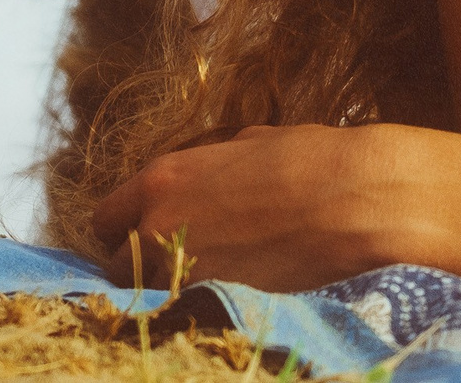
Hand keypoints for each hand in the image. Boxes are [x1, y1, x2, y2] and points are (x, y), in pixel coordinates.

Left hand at [90, 124, 439, 292]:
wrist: (355, 199)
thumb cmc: (310, 159)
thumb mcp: (248, 144)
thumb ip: (211, 165)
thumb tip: (212, 172)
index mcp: (161, 180)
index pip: (105, 221)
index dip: (124, 231)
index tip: (143, 238)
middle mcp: (156, 227)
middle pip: (116, 268)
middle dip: (138, 269)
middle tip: (175, 267)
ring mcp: (184, 272)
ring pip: (148, 299)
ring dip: (169, 295)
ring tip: (205, 287)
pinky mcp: (216, 305)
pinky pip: (187, 317)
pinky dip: (197, 313)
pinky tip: (224, 303)